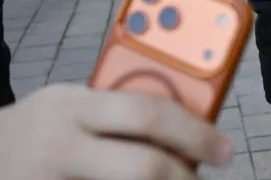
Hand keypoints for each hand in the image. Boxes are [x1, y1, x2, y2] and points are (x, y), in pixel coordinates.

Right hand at [0, 83, 231, 179]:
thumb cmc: (40, 128)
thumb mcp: (72, 103)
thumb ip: (119, 108)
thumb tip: (191, 119)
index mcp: (73, 106)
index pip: (148, 113)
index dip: (195, 133)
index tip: (224, 148)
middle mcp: (59, 145)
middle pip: (143, 167)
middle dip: (184, 177)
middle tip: (201, 179)